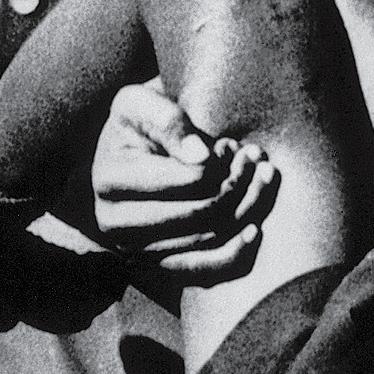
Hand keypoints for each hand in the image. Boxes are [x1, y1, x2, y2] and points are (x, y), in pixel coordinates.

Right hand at [89, 80, 278, 280]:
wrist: (130, 151)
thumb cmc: (141, 121)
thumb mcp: (142, 102)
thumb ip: (168, 120)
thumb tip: (201, 156)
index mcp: (111, 180)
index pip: (190, 181)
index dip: (223, 163)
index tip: (235, 145)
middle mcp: (115, 223)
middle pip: (202, 214)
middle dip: (239, 185)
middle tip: (256, 160)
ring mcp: (135, 250)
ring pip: (208, 240)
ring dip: (246, 210)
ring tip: (262, 178)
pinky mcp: (156, 266)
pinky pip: (201, 272)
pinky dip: (233, 254)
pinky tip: (255, 231)